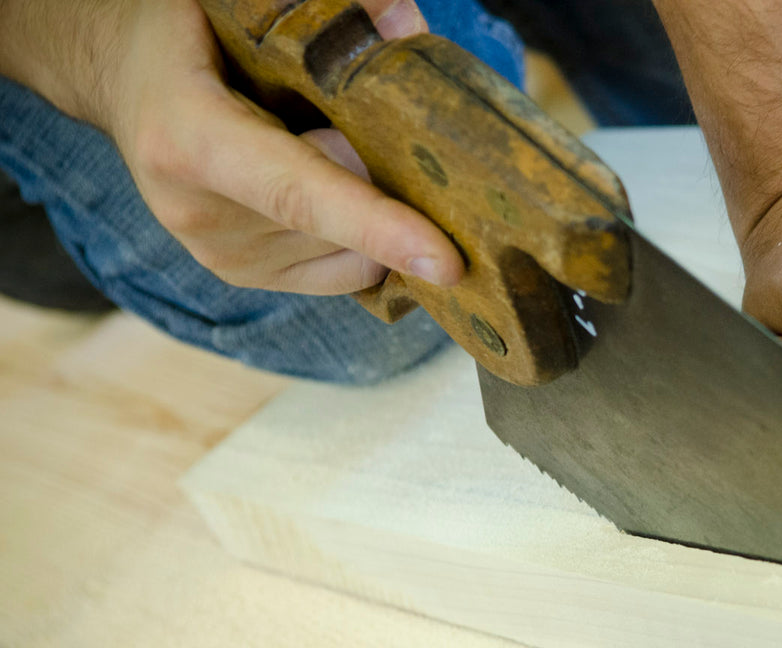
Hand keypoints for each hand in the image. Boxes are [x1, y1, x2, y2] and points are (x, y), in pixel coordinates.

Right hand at [16, 0, 463, 294]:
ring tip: (319, 144)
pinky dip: (364, 235)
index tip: (446, 262)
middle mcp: (201, 213)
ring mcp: (224, 255)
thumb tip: (408, 29)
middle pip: (343, 219)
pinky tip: (331, 184)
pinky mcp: (246, 277)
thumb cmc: (188, 33)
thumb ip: (324, 14)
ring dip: (366, 201)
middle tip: (368, 126)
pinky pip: (347, 270)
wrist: (127, 82)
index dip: (377, 225)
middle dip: (383, 179)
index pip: (300, 194)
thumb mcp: (237, 3)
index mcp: (190, 142)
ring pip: (353, 248)